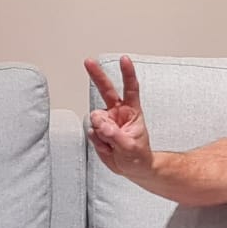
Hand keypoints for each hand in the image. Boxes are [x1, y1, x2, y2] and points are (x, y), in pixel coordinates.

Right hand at [84, 56, 151, 178]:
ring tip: (113, 144)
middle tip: (88, 61)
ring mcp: (106, 121)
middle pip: (106, 89)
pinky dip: (97, 141)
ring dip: (101, 131)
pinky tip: (107, 146)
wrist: (132, 168)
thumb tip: (102, 126)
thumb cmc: (137, 155)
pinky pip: (91, 133)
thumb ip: (115, 135)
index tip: (124, 59)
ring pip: (95, 118)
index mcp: (131, 111)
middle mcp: (117, 112)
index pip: (130, 89)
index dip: (127, 73)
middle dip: (97, 75)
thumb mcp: (131, 147)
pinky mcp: (97, 131)